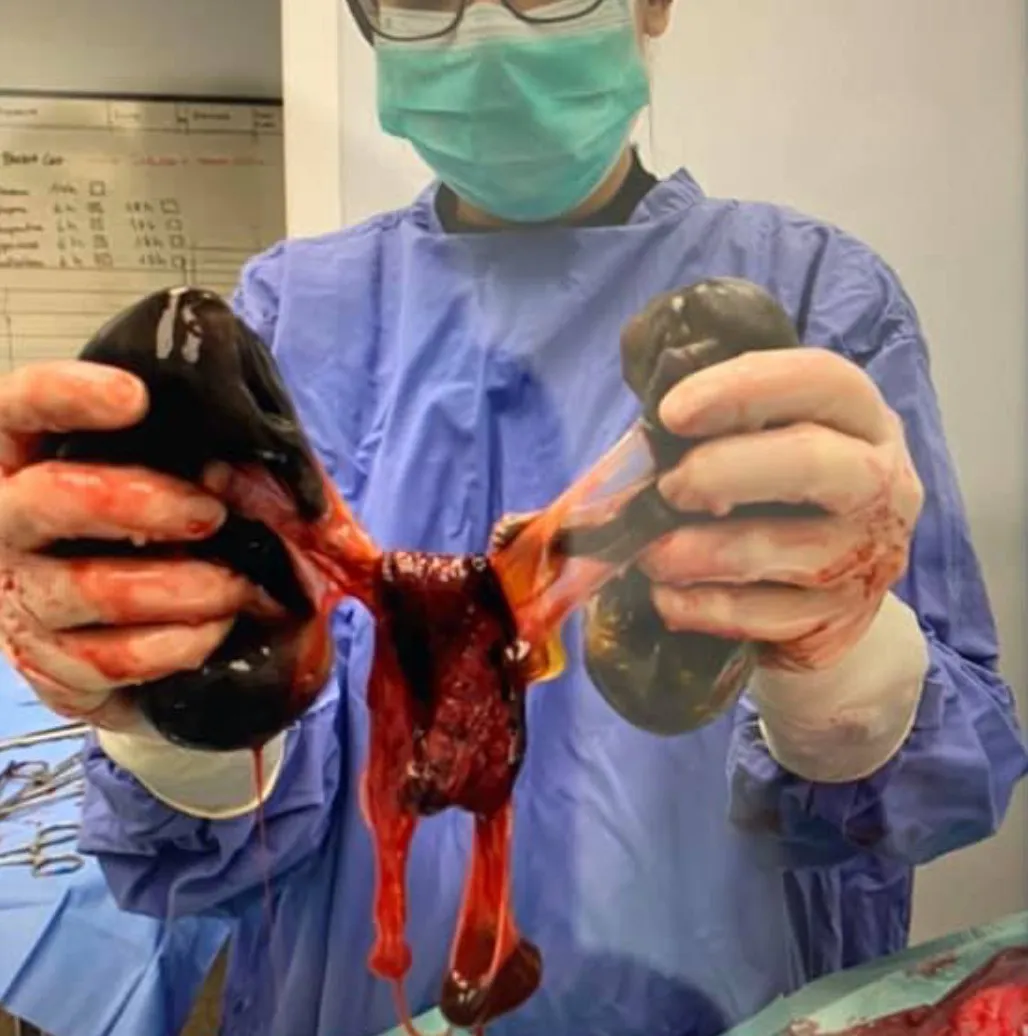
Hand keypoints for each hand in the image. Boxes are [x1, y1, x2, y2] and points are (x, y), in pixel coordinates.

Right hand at [0, 360, 265, 730]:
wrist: (133, 634)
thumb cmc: (158, 532)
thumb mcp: (178, 482)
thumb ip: (208, 463)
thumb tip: (271, 466)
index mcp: (32, 458)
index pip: (20, 407)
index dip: (66, 395)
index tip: (135, 397)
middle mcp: (12, 523)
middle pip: (45, 500)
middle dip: (137, 502)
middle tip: (209, 513)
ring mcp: (26, 595)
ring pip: (89, 588)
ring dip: (180, 587)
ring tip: (234, 584)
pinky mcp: (53, 663)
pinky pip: (113, 658)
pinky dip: (178, 643)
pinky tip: (216, 627)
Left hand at [640, 347, 923, 670]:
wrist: (826, 601)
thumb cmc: (778, 500)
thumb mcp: (766, 446)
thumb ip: (718, 426)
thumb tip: (640, 440)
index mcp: (861, 420)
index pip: (821, 381)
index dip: (744, 389)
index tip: (673, 411)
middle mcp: (880, 483)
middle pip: (813, 462)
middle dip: (723, 470)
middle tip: (668, 487)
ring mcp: (865, 556)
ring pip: (782, 548)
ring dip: (698, 551)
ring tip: (649, 553)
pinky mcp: (837, 621)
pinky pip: (762, 615)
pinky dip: (701, 606)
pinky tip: (667, 597)